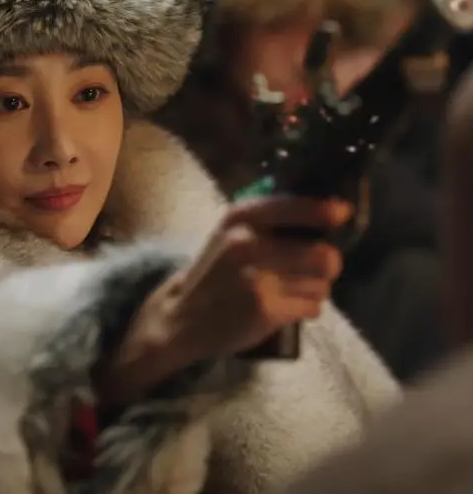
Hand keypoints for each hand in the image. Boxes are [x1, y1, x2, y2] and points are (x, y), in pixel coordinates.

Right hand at [96, 196, 351, 404]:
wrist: (181, 316)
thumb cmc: (215, 271)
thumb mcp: (231, 233)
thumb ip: (270, 220)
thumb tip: (328, 211)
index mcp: (240, 217)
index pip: (298, 206)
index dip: (327, 211)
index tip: (341, 214)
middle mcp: (247, 242)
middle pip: (324, 253)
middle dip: (328, 265)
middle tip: (316, 269)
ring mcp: (257, 277)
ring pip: (321, 284)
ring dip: (315, 290)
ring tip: (292, 291)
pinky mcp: (265, 309)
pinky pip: (311, 307)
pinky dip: (306, 310)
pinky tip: (286, 308)